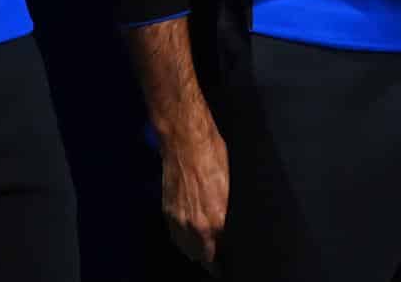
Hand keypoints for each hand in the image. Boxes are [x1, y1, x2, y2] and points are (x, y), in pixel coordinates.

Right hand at [160, 110, 228, 269]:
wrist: (184, 139)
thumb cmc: (211, 155)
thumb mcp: (232, 186)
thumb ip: (229, 213)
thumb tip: (231, 227)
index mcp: (216, 220)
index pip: (220, 254)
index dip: (224, 260)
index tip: (227, 262)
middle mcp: (195, 224)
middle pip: (201, 256)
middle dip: (210, 257)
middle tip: (218, 257)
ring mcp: (178, 218)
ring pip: (186, 248)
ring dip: (195, 250)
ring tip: (204, 250)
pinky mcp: (167, 210)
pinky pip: (174, 234)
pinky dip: (182, 238)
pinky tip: (189, 235)